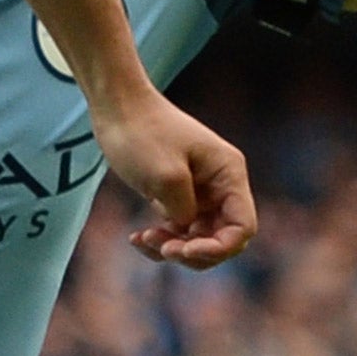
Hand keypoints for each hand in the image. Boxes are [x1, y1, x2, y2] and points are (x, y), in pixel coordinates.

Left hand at [92, 86, 256, 269]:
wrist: (114, 105)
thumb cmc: (141, 133)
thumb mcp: (166, 177)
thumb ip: (185, 212)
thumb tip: (188, 230)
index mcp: (228, 173)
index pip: (242, 227)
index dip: (219, 248)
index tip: (185, 250)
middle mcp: (220, 184)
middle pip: (222, 237)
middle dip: (193, 250)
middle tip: (162, 248)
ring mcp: (198, 190)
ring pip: (198, 237)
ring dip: (173, 247)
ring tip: (143, 239)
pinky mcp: (176, 194)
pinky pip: (178, 229)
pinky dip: (161, 237)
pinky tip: (137, 238)